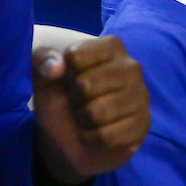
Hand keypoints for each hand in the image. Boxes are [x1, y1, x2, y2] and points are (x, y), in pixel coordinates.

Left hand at [31, 36, 149, 183]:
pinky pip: (107, 136)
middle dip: (74, 99)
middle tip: (79, 102)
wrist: (73, 139)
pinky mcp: (143, 123)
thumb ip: (42, 62)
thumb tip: (56, 68)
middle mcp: (132, 67)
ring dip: (83, 121)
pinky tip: (97, 133)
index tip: (69, 79)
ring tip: (88, 117)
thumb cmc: (62, 100)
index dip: (63, 73)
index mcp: (111, 47)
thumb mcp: (44, 79)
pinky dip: (93, 139)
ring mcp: (141, 95)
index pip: (76, 56)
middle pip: (86, 84)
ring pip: (97, 112)